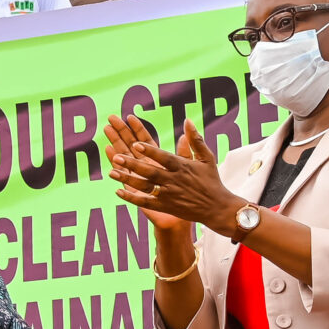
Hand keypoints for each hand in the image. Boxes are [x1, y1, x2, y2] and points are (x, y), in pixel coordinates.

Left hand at [111, 118, 239, 232]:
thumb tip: (187, 121)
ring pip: (144, 186)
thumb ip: (195, 140)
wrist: (216, 208)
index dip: (149, 151)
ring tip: (111, 172)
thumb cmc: (211, 180)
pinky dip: (131, 198)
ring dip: (127, 179)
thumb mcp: (206, 158)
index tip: (136, 144)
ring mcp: (168, 194)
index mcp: (182, 166)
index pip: (163, 157)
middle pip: (149, 171)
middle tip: (116, 156)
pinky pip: (145, 202)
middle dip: (132, 164)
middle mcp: (173, 180)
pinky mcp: (165, 206)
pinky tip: (118, 191)